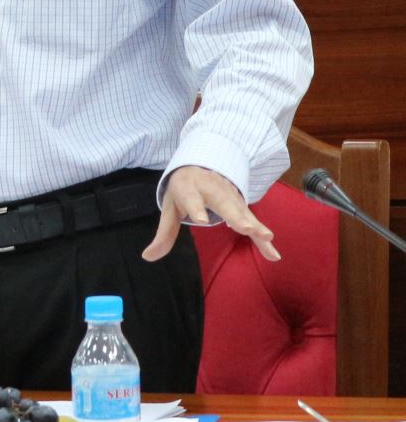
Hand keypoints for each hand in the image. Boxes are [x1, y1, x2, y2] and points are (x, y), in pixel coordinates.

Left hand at [143, 165, 277, 261]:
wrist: (200, 164)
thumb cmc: (184, 190)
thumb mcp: (170, 208)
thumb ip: (163, 233)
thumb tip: (147, 257)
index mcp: (189, 188)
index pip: (192, 199)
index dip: (196, 208)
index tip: (201, 219)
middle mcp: (212, 190)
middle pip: (224, 203)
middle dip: (236, 215)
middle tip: (246, 228)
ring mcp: (230, 196)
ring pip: (244, 211)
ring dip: (256, 225)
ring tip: (266, 238)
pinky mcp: (242, 205)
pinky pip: (254, 221)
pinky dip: (263, 235)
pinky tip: (273, 254)